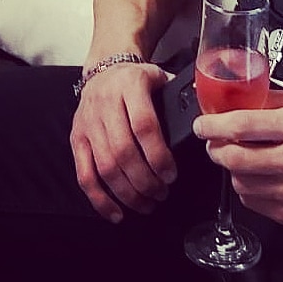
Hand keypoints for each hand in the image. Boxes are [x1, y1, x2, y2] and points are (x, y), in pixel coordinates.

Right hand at [69, 62, 175, 222]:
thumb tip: (206, 111)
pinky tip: (117, 212)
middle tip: (162, 194)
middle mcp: (106, 105)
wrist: (103, 69)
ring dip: (127, 193)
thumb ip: (179, 94)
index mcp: (131, 86)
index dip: (158, 155)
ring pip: (105, 167)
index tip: (171, 174)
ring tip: (147, 204)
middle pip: (124, 152)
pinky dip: (100, 199)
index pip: (144, 126)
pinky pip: (84, 175)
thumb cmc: (136, 78)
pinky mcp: (77, 140)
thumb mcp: (159, 76)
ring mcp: (88, 125)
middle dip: (145, 180)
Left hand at [193, 89, 282, 233]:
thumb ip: (277, 101)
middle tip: (216, 143)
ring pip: (240, 182)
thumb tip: (243, 100)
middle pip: (234, 158)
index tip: (203, 125)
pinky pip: (253, 203)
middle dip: (216, 149)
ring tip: (245, 159)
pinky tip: (260, 178)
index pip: (243, 125)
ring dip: (233, 170)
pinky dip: (249, 188)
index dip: (214, 125)